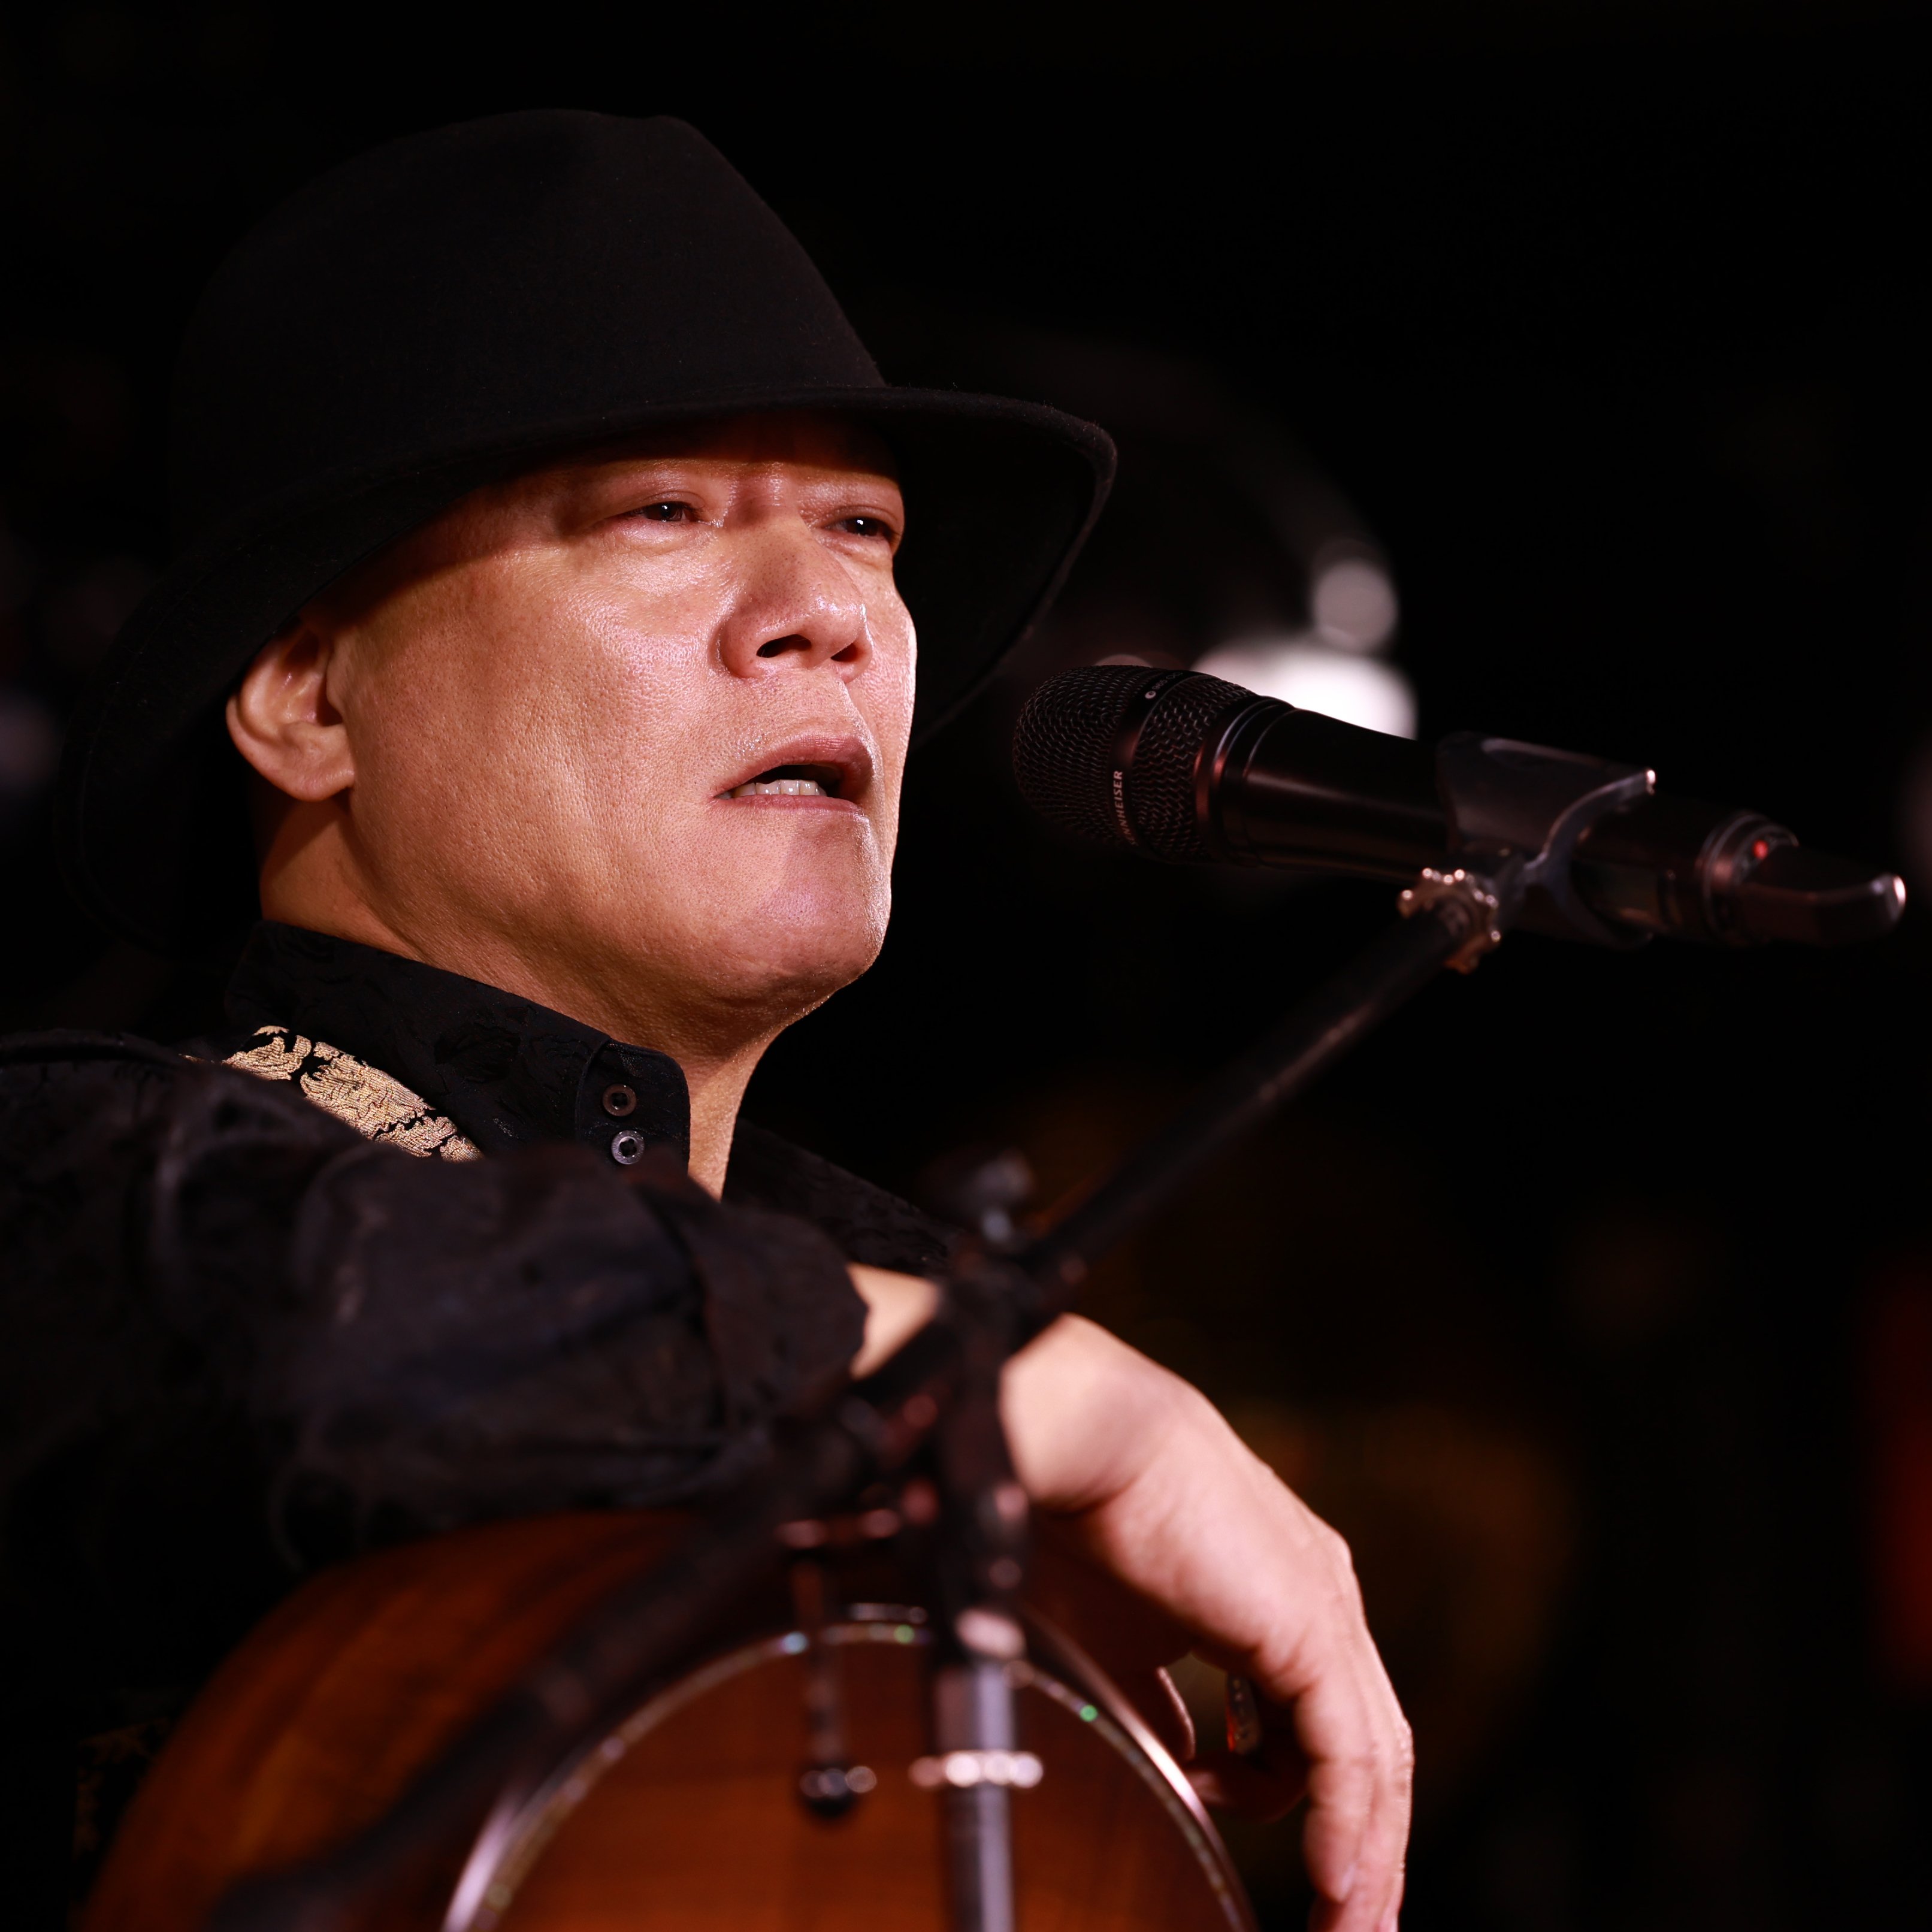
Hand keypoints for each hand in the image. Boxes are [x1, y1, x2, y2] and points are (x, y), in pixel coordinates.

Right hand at [1001, 1315, 1411, 1931]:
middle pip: (1365, 1749)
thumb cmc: (1079, 1521)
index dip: (1314, 1802)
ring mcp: (1325, 1608)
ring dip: (1364, 1856)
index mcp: (1280, 1595)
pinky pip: (1350, 1752)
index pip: (1324, 1720)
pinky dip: (1350, 1827)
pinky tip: (1340, 1887)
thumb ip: (1165, 1704)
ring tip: (1347, 1926)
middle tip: (1350, 1925)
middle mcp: (1320, 1600)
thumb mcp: (1125, 1639)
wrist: (1083, 1438)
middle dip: (1361, 1847)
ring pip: (1371, 1759)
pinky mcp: (1313, 1626)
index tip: (1297, 1874)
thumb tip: (1184, 1763)